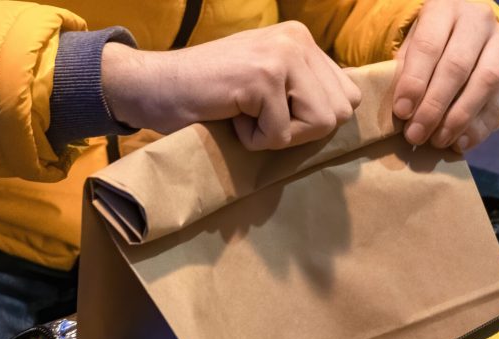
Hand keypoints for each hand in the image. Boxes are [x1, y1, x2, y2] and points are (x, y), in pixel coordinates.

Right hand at [101, 22, 361, 150]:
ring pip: (320, 123)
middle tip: (257, 116)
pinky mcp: (262, 77)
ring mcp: (281, 56)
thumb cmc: (206, 95)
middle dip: (300, 129)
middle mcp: (298, 39)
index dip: (313, 118)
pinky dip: (252, 140)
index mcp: (302, 39)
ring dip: (279, 134)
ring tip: (245, 115)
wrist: (151, 86)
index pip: (347, 96)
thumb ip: (304, 89)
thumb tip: (347, 113)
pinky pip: (280, 135)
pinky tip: (228, 115)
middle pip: (339, 112)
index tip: (273, 112)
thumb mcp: (267, 84)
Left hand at [392, 0, 498, 151]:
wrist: (467, 35)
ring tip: (439, 141)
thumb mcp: (410, 47)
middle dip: (435, 106)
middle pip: (457, 66)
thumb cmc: (430, 46)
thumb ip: (405, 72)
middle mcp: (479, 21)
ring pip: (486, 81)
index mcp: (445, 8)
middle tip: (417, 134)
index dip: (414, 81)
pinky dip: (483, 125)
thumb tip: (403, 112)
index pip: (428, 45)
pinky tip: (463, 142)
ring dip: (460, 117)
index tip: (401, 111)